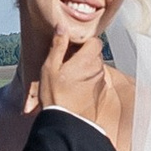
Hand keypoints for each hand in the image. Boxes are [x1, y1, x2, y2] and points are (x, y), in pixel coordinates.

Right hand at [36, 4, 113, 134]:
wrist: (66, 123)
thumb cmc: (56, 96)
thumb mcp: (50, 68)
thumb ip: (58, 46)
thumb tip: (62, 27)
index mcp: (87, 60)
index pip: (95, 41)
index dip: (84, 42)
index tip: (71, 48)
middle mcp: (98, 70)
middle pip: (95, 54)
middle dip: (83, 55)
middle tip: (66, 64)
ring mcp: (101, 83)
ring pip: (95, 68)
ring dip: (85, 69)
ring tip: (68, 79)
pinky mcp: (100, 95)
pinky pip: (95, 81)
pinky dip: (87, 82)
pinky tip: (74, 89)